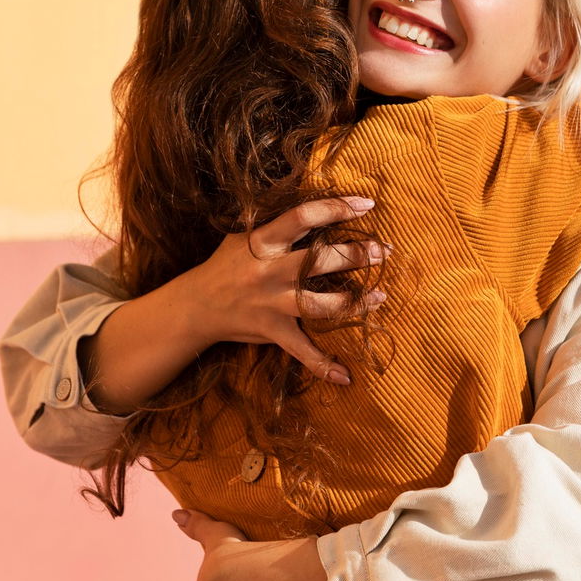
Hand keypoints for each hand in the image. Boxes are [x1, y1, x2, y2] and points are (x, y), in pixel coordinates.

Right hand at [177, 196, 388, 384]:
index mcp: (262, 241)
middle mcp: (269, 271)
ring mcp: (272, 303)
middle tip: (385, 250)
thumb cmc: (226, 264)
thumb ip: (278, 225)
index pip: (303, 216)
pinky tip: (345, 376)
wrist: (195, 306)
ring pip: (320, 303)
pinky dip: (322, 365)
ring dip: (355, 301)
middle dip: (357, 254)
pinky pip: (300, 350)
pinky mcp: (272, 330)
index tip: (365, 205)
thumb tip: (319, 208)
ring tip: (381, 295)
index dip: (336, 208)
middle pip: (320, 260)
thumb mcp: (244, 236)